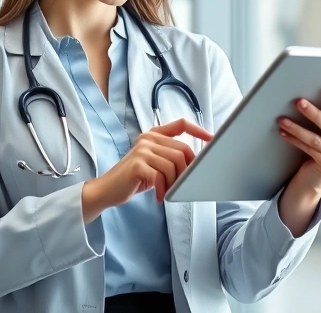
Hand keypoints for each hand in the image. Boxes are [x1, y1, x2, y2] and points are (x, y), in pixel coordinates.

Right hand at [81, 118, 212, 222]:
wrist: (108, 189)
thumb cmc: (134, 178)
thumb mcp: (153, 162)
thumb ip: (169, 155)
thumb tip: (196, 162)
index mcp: (153, 134)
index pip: (180, 124)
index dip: (198, 130)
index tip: (212, 139)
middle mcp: (147, 138)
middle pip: (182, 150)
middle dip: (186, 171)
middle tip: (180, 185)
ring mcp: (142, 150)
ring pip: (174, 165)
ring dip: (174, 183)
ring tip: (166, 192)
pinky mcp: (137, 165)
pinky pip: (161, 177)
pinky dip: (163, 190)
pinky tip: (159, 197)